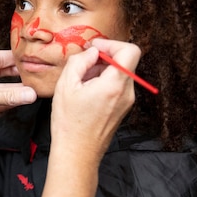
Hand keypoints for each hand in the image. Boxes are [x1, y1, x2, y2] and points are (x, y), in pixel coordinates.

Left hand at [0, 50, 36, 145]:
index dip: (14, 57)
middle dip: (19, 74)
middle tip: (36, 72)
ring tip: (35, 88)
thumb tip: (30, 94)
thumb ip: (8, 95)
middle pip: (4, 73)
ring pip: (5, 90)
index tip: (30, 57)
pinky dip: (14, 102)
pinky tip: (25, 99)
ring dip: (18, 90)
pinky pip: (4, 103)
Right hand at [51, 39, 139, 162]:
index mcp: (115, 84)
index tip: (94, 49)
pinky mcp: (122, 109)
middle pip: (124, 62)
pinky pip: (117, 87)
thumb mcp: (66, 85)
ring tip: (81, 82)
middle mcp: (126, 92)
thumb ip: (79, 61)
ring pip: (120, 74)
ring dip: (102, 71)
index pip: (130, 50)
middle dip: (103, 57)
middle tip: (83, 65)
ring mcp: (126, 102)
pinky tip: (86, 93)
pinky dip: (103, 82)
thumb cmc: (70, 123)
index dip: (111, 44)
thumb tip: (91, 52)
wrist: (77, 153)